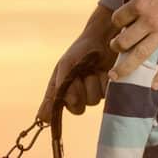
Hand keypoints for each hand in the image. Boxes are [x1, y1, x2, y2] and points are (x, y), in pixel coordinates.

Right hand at [37, 5, 117, 122]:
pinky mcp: (107, 90)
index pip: (54, 107)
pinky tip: (104, 72)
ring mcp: (92, 93)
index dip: (53, 113)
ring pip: (92, 101)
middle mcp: (76, 94)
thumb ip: (59, 88)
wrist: (103, 39)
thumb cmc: (81, 50)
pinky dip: (104, 82)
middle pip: (76, 108)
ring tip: (93, 70)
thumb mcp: (66, 65)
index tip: (50, 118)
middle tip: (79, 75)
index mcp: (61, 88)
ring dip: (92, 84)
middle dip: (78, 91)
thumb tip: (53, 112)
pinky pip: (105, 94)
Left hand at [109, 0, 157, 87]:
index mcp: (139, 4)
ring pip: (139, 56)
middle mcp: (149, 22)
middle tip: (115, 47)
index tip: (123, 19)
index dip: (118, 20)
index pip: (118, 20)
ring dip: (125, 68)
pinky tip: (154, 86)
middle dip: (116, 46)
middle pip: (123, 42)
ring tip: (115, 76)